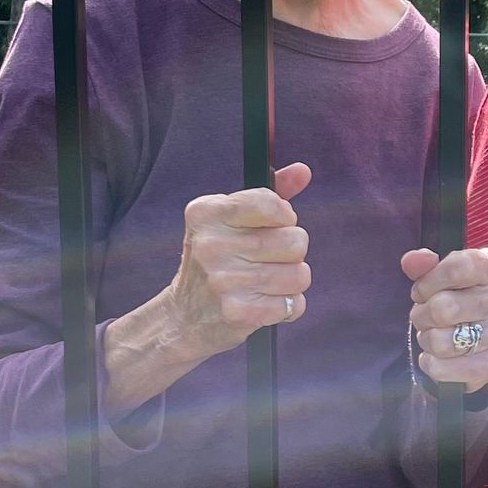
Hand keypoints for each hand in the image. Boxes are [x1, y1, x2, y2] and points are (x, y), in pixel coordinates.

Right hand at [166, 162, 313, 355]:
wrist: (184, 317)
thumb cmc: (217, 261)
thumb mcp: (230, 221)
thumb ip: (269, 196)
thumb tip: (303, 170)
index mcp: (207, 213)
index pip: (273, 204)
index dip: (283, 217)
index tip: (271, 226)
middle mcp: (211, 244)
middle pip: (295, 240)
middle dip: (291, 252)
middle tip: (268, 260)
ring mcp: (224, 280)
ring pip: (299, 274)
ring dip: (292, 281)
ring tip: (268, 284)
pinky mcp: (238, 312)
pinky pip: (294, 304)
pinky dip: (288, 307)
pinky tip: (266, 304)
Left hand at [401, 245, 487, 390]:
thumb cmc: (463, 293)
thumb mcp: (445, 272)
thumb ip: (425, 265)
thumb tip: (412, 261)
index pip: (455, 268)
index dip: (427, 282)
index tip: (422, 291)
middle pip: (443, 308)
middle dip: (421, 314)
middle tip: (425, 316)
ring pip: (440, 341)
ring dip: (426, 339)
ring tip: (433, 333)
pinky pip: (445, 368)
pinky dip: (431, 364)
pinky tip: (435, 356)